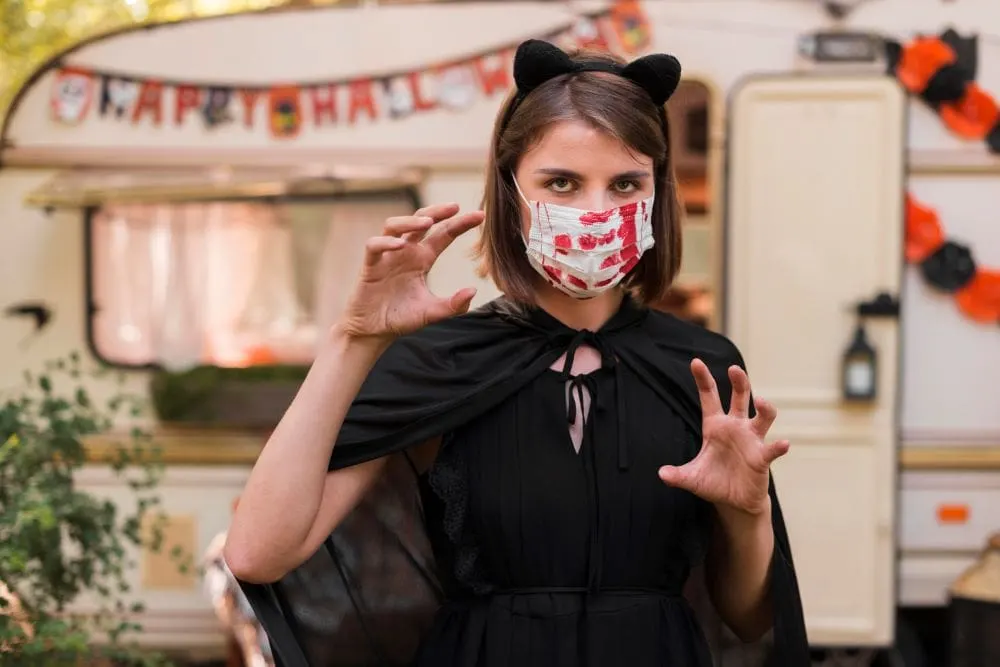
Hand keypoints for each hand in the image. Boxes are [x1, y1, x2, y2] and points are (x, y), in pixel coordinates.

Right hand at [338, 202, 484, 340]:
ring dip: (410, 221)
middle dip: (437, 211)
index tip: (480, 216)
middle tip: (455, 207)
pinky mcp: (370, 266)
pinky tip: (400, 245)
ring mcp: (387, 257)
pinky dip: (386, 242)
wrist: (374, 332)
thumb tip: (473, 290)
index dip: (460, 224)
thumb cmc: (401, 318)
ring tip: (428, 222)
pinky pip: (374, 246)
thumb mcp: (432, 313)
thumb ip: (453, 305)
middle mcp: (406, 252)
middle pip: (420, 220)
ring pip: (394, 226)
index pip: (443, 234)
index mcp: (422, 259)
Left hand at [658, 359, 788, 515]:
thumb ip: (677, 475)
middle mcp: (735, 427)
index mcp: (715, 425)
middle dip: (739, 382)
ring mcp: (751, 440)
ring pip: (762, 417)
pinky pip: (772, 449)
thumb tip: (662, 474)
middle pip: (740, 398)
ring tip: (762, 401)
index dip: (703, 379)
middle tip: (734, 369)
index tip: (696, 361)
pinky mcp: (762, 457)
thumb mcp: (692, 478)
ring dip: (765, 408)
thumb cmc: (714, 483)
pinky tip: (784, 444)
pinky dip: (778, 446)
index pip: (709, 397)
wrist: (734, 501)